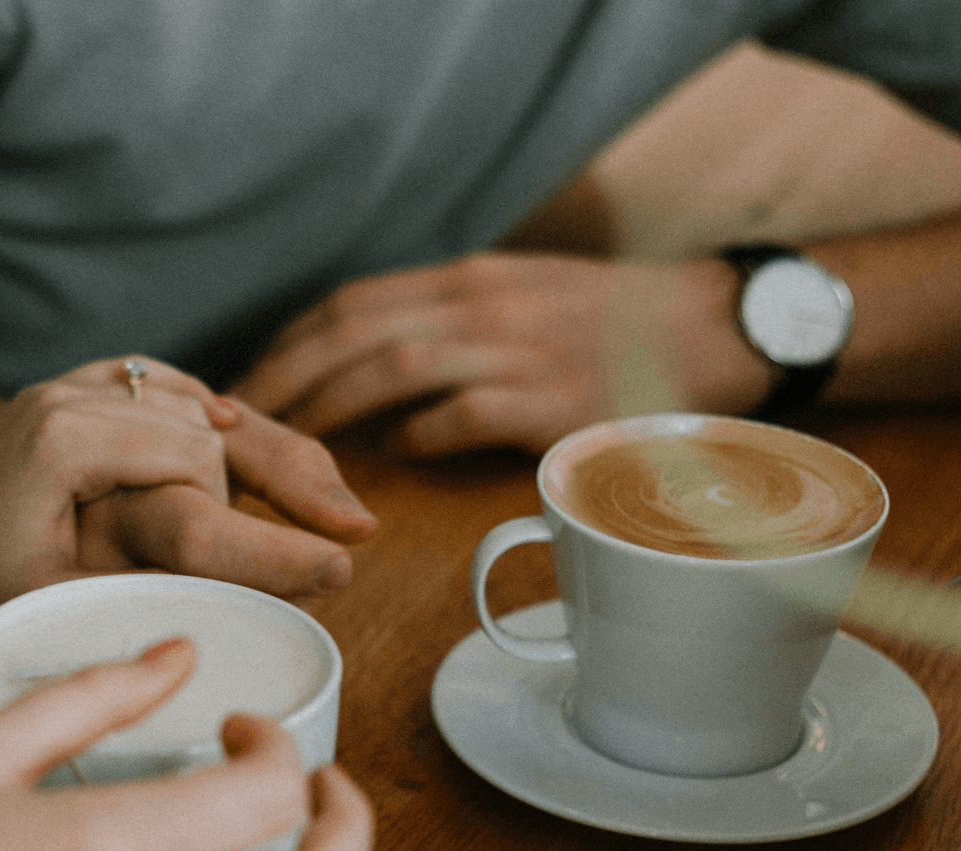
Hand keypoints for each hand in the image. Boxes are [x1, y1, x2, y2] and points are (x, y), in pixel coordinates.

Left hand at [0, 357, 371, 660]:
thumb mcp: (62, 600)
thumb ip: (150, 581)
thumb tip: (247, 594)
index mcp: (64, 436)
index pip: (195, 462)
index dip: (262, 520)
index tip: (330, 561)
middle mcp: (70, 393)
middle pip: (209, 423)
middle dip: (288, 475)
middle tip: (356, 528)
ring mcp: (73, 385)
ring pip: (197, 404)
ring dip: (263, 449)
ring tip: (333, 502)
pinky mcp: (79, 392)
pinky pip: (168, 392)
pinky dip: (217, 419)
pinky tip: (262, 446)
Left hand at [233, 252, 769, 456]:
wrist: (719, 327)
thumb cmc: (619, 324)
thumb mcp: (526, 297)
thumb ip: (455, 323)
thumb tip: (379, 371)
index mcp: (470, 282)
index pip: (353, 302)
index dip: (291, 343)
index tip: (249, 382)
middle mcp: (483, 306)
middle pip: (354, 331)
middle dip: (286, 378)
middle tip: (241, 425)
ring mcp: (519, 350)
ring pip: (394, 366)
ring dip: (332, 408)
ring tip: (294, 449)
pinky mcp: (554, 400)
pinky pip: (463, 414)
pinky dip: (419, 435)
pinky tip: (394, 458)